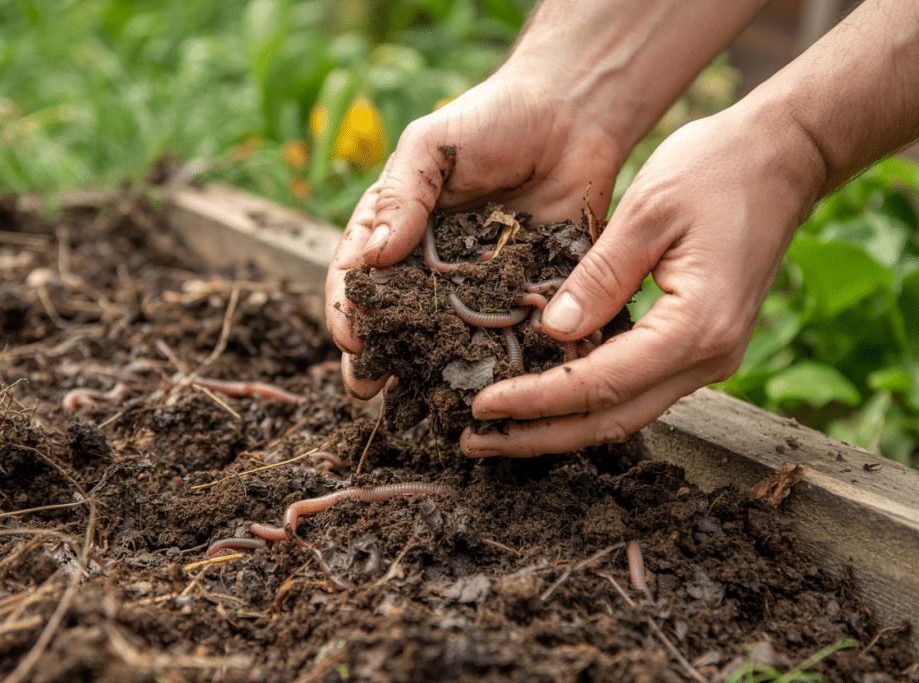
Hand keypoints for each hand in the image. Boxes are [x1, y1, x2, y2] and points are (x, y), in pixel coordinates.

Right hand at [325, 71, 624, 397]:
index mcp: (396, 229)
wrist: (571, 115)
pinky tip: (488, 387)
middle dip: (377, 358)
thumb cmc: (491, 119)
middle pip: (394, 320)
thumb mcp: (430, 145)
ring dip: (430, 373)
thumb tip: (372, 256)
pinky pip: (507, 335)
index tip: (350, 338)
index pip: (357, 277)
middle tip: (367, 389)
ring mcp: (476, 285)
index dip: (347, 309)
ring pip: (445, 339)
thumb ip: (400, 196)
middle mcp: (429, 265)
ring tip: (419, 402)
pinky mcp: (524, 294)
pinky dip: (496, 363)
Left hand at [460, 105, 823, 456]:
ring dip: (561, 424)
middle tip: (477, 442)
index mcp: (697, 326)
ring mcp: (710, 357)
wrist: (786, 157)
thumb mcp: (647, 210)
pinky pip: (638, 388)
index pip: (600, 384)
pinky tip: (545, 395)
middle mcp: (710, 357)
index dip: (536, 400)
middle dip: (540, 436)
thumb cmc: (718, 168)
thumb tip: (551, 333)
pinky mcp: (701, 345)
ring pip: (626, 413)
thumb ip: (599, 276)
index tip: (482, 406)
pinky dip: (588, 399)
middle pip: (612, 420)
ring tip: (500, 429)